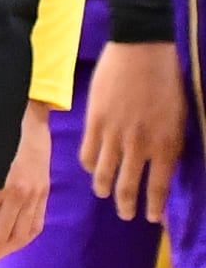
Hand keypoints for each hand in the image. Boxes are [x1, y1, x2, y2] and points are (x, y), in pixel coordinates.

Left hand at [0, 99, 51, 259]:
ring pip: (20, 235)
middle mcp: (19, 194)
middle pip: (2, 234)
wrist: (30, 120)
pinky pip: (35, 226)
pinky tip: (12, 244)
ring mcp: (35, 196)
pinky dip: (23, 240)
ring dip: (5, 250)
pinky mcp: (44, 195)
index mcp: (1, 184)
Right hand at [81, 40, 185, 220]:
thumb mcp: (179, 118)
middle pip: (127, 186)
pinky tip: (92, 167)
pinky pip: (88, 153)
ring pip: (104, 174)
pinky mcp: (94, 122)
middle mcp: (139, 146)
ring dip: (104, 189)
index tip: (152, 218)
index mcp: (165, 145)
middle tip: (126, 213)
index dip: (153, 206)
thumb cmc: (168, 79)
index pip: (158, 187)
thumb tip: (163, 164)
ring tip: (104, 194)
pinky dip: (90, 165)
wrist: (141, 49)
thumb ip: (170, 144)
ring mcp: (114, 135)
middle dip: (126, 205)